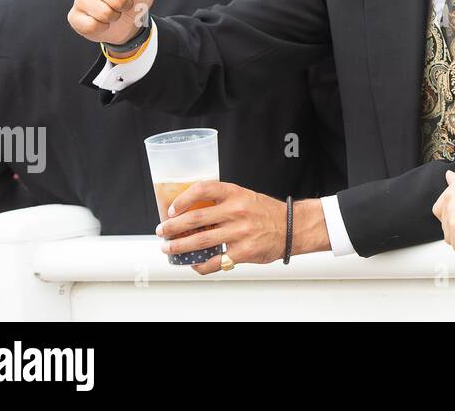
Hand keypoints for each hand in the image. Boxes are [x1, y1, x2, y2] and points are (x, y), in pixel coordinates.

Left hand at [157, 182, 327, 274]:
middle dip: (172, 227)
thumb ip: (223, 202)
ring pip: (199, 242)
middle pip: (194, 219)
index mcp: (235, 194)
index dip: (182, 199)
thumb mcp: (245, 197)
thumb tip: (193, 210)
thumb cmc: (267, 212)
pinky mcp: (242, 252)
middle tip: (162, 231)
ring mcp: (239, 233)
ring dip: (178, 247)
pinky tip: (194, 264)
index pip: (202, 189)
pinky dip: (200, 265)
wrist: (292, 227)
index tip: (172, 208)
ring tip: (168, 249)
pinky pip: (214, 261)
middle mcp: (236, 211)